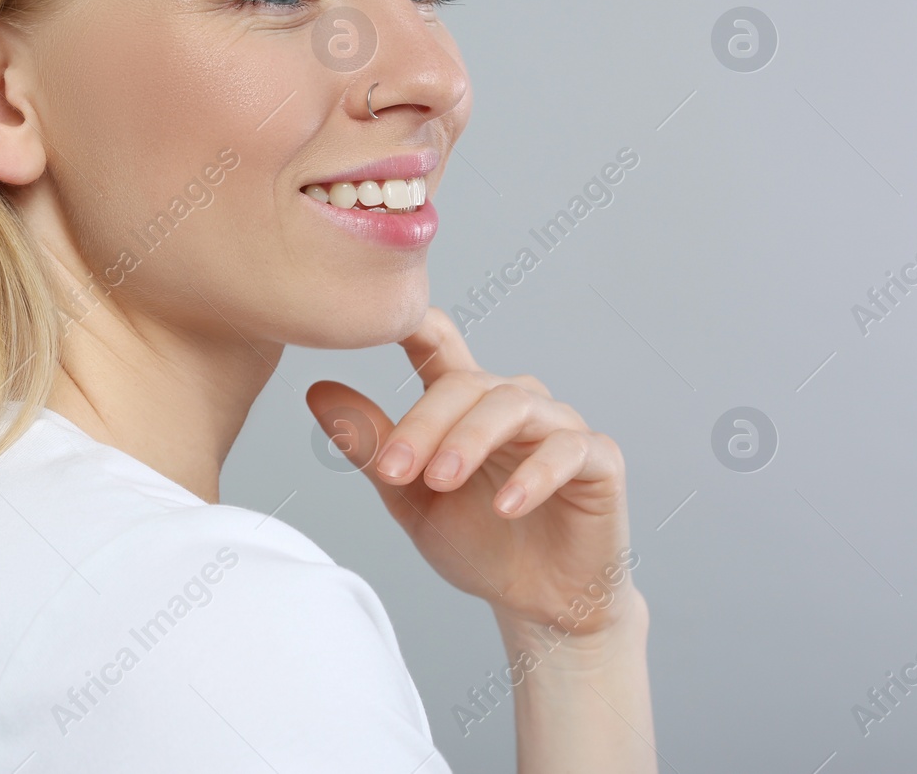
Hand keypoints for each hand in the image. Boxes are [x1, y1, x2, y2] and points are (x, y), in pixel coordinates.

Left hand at [305, 307, 634, 634]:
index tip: (374, 314)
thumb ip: (372, 445)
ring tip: (440, 481)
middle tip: (393, 471)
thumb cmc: (477, 542)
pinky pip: (568, 450)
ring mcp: (559, 426)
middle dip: (424, 424)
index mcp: (465, 403)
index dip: (409, 322)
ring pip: (513, 406)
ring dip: (470, 441)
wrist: (537, 603)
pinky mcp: (599, 460)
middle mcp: (513, 401)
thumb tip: (317, 391)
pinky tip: (505, 506)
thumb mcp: (410, 497)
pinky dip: (534, 475)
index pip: (437, 343)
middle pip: (465, 382)